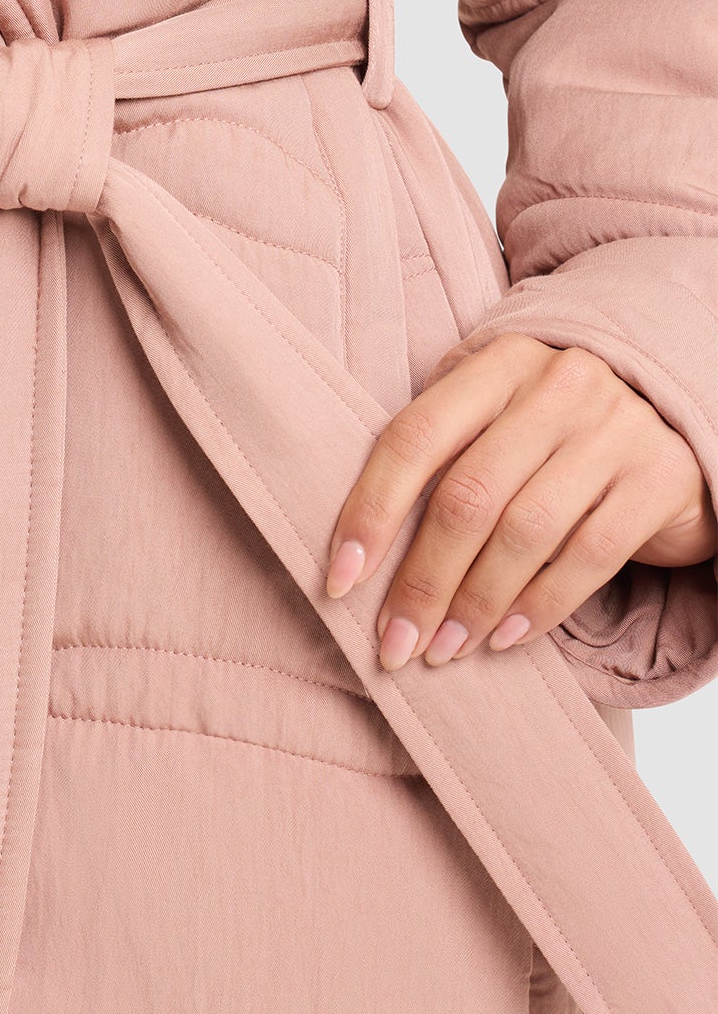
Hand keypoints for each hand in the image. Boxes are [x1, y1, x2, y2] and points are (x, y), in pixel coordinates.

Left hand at [324, 333, 717, 671]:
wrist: (673, 419)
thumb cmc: (552, 428)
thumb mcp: (494, 413)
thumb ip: (438, 450)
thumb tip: (357, 542)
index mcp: (497, 365)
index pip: (415, 438)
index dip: (371, 511)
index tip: (340, 579)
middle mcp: (556, 387)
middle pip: (468, 495)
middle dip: (422, 580)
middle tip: (394, 641)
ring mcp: (613, 430)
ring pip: (525, 531)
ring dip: (475, 604)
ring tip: (444, 648)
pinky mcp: (657, 480)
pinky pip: (589, 556)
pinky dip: (539, 606)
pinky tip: (503, 638)